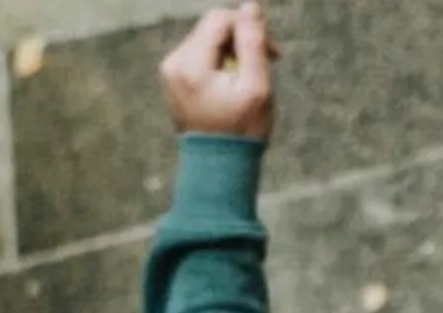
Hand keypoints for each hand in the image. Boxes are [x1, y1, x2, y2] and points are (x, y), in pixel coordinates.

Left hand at [161, 4, 279, 140]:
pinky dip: (220, 62)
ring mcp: (170, 71)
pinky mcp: (174, 77)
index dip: (248, 27)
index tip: (271, 52)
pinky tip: (233, 84)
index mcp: (190, 66)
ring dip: (232, 51)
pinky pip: (200, 54)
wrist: (218, 167)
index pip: (219, 20)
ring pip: (207, 40)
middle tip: (266, 64)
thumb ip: (253, 43)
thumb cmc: (242, 132)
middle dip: (241, 39)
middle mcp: (173, 63)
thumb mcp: (257, 87)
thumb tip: (250, 6)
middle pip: (212, 28)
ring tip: (248, 79)